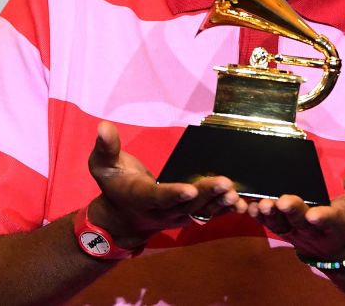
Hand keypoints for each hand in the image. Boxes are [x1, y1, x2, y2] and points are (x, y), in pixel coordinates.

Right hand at [86, 121, 246, 247]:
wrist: (124, 217)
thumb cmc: (115, 185)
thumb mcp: (102, 166)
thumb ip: (105, 148)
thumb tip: (103, 127)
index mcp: (141, 197)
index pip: (159, 197)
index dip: (174, 193)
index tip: (189, 188)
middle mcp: (162, 211)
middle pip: (187, 204)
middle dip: (206, 194)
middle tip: (224, 183)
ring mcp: (178, 216)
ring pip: (201, 211)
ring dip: (219, 203)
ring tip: (235, 192)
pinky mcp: (190, 215)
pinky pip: (210, 214)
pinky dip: (226, 209)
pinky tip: (242, 202)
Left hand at [248, 172, 344, 261]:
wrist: (342, 246)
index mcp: (340, 224)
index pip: (333, 221)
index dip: (324, 217)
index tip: (315, 214)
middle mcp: (316, 229)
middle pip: (302, 221)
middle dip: (293, 211)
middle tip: (283, 201)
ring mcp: (298, 230)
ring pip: (282, 224)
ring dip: (271, 214)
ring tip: (263, 204)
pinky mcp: (285, 228)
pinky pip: (270, 223)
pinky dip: (260, 216)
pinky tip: (251, 207)